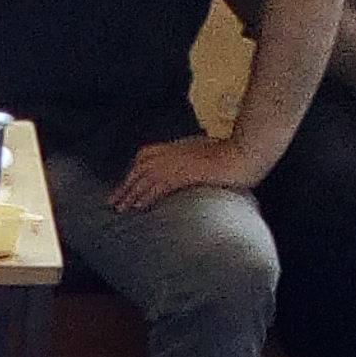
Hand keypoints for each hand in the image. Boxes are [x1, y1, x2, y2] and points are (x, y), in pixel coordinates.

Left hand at [110, 132, 254, 214]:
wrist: (242, 154)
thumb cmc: (228, 155)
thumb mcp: (201, 154)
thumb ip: (186, 161)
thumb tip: (181, 172)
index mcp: (173, 147)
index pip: (142, 161)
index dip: (131, 176)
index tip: (122, 188)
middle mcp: (170, 153)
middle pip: (139, 171)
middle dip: (125, 188)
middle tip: (113, 203)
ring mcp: (175, 163)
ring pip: (145, 180)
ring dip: (131, 195)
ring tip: (121, 209)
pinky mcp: (182, 174)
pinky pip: (158, 187)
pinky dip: (147, 197)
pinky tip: (139, 207)